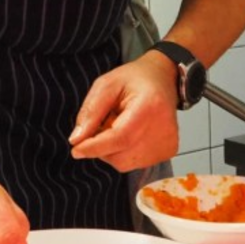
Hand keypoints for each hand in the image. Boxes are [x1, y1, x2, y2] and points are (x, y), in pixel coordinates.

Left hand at [68, 53, 180, 170]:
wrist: (162, 79)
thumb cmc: (134, 79)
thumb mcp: (106, 85)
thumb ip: (90, 112)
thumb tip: (77, 139)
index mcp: (150, 106)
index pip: (120, 137)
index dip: (95, 147)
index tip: (76, 149)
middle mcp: (164, 129)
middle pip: (120, 156)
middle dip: (101, 146)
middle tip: (104, 122)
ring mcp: (167, 143)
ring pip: (125, 163)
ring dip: (112, 149)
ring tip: (119, 124)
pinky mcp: (168, 151)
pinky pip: (134, 163)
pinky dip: (124, 151)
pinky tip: (129, 133)